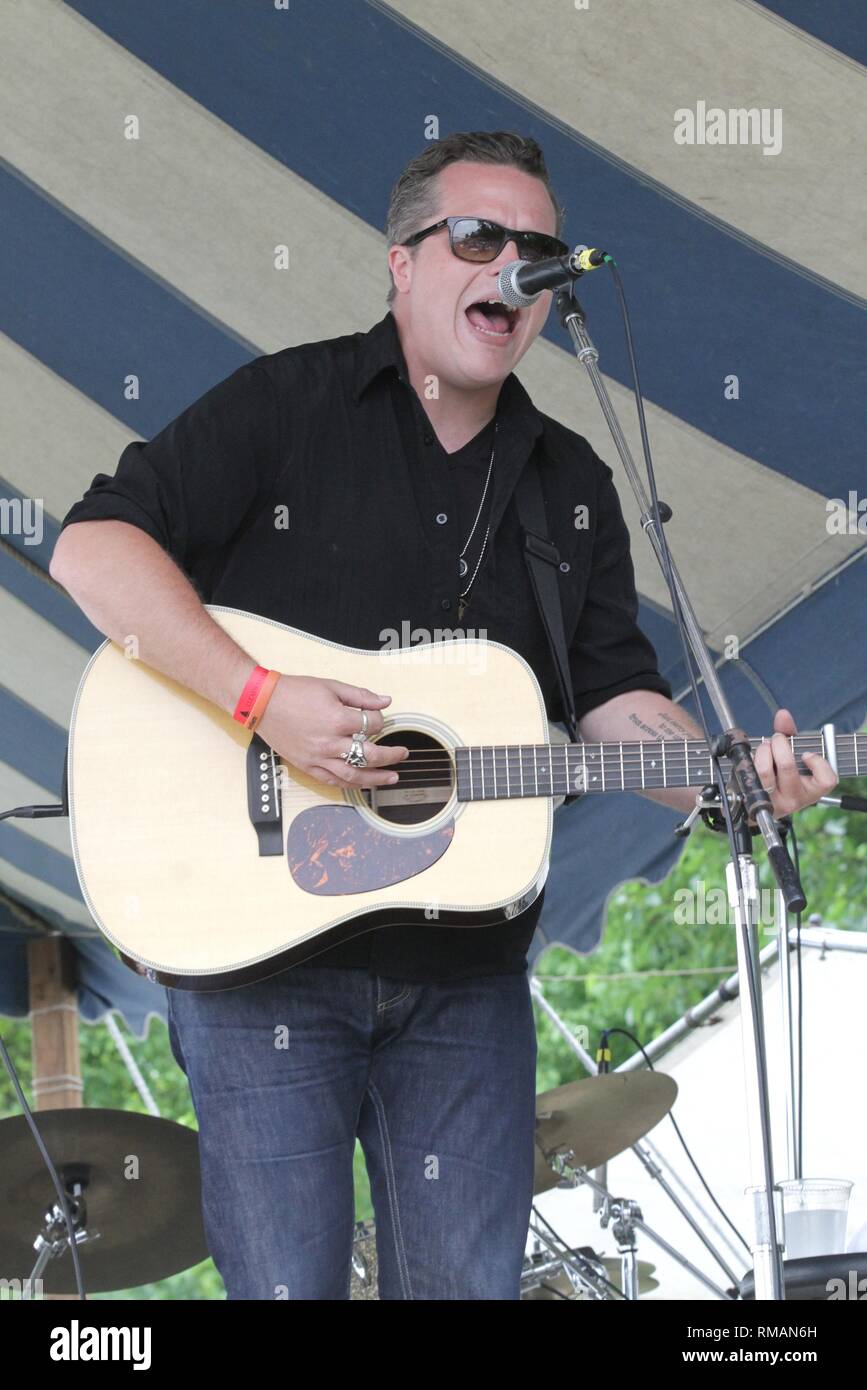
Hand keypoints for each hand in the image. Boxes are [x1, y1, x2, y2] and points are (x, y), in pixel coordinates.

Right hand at [256, 675, 408, 788]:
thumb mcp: (331, 686)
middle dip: (391, 756)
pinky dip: (350, 784)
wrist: (262, 702)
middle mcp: (330, 742)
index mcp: (338, 719)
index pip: (372, 724)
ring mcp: (318, 758)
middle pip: (370, 755)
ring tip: (392, 778)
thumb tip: (385, 701)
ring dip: (376, 778)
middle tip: (403, 755)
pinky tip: (363, 784)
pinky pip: (332, 781)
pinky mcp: (307, 766)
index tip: (378, 717)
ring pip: (353, 775)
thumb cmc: (294, 692)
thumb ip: (360, 696)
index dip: (380, 720)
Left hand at [752, 708, 837, 819]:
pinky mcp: (753, 800)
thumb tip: (783, 715)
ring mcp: (773, 802)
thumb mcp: (792, 755)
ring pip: (764, 771)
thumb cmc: (782, 776)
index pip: (826, 780)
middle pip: (787, 766)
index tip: (806, 754)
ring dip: (762, 751)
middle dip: (779, 743)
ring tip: (765, 748)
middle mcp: (794, 799)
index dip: (818, 762)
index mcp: (811, 790)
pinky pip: (750, 774)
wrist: (760, 800)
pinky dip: (750, 760)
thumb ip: (790, 733)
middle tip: (777, 739)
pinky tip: (755, 761)